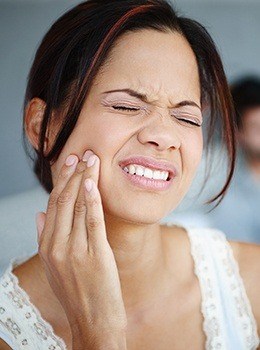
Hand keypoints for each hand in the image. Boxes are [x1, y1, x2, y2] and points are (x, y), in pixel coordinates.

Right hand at [36, 150, 126, 348]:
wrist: (93, 322)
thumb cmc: (76, 292)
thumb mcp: (53, 266)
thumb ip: (44, 237)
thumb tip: (39, 213)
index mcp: (47, 246)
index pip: (52, 205)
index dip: (61, 181)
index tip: (70, 162)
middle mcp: (57, 246)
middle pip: (63, 201)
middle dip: (73, 174)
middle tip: (83, 154)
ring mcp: (75, 251)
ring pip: (77, 206)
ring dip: (85, 179)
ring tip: (92, 160)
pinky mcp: (95, 255)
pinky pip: (92, 221)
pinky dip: (92, 199)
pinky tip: (93, 182)